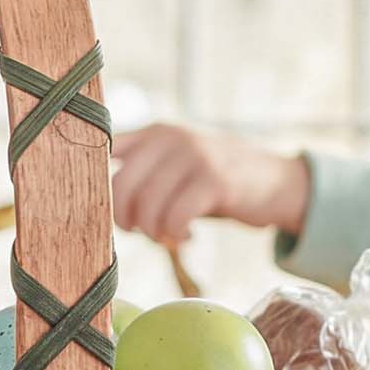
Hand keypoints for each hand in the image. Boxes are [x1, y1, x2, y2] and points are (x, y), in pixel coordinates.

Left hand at [110, 126, 310, 245]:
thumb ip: (140, 173)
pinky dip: (175, 235)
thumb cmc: (213, 182)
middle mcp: (171, 137)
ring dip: (153, 232)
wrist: (276, 182)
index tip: (106, 209)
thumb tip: (94, 204)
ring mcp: (194, 156)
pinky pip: (176, 217)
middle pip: (120, 185)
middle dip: (123, 219)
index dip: (96, 185)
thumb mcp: (175, 165)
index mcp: (155, 132)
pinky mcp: (215, 180)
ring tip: (167, 236)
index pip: (106, 150)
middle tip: (139, 232)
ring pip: (148, 205)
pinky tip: (187, 236)